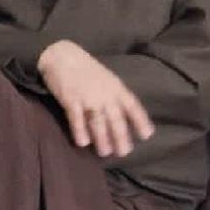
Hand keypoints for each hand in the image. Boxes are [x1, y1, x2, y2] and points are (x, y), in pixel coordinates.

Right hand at [36, 40, 153, 157]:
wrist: (63, 56)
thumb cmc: (87, 70)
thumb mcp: (108, 80)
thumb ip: (116, 97)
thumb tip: (123, 117)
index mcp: (117, 88)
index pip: (133, 106)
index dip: (140, 121)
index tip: (147, 135)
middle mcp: (106, 94)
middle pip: (116, 118)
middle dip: (121, 136)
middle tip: (124, 153)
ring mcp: (88, 97)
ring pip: (98, 121)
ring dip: (102, 138)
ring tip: (105, 153)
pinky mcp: (71, 99)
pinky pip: (77, 118)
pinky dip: (80, 131)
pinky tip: (83, 143)